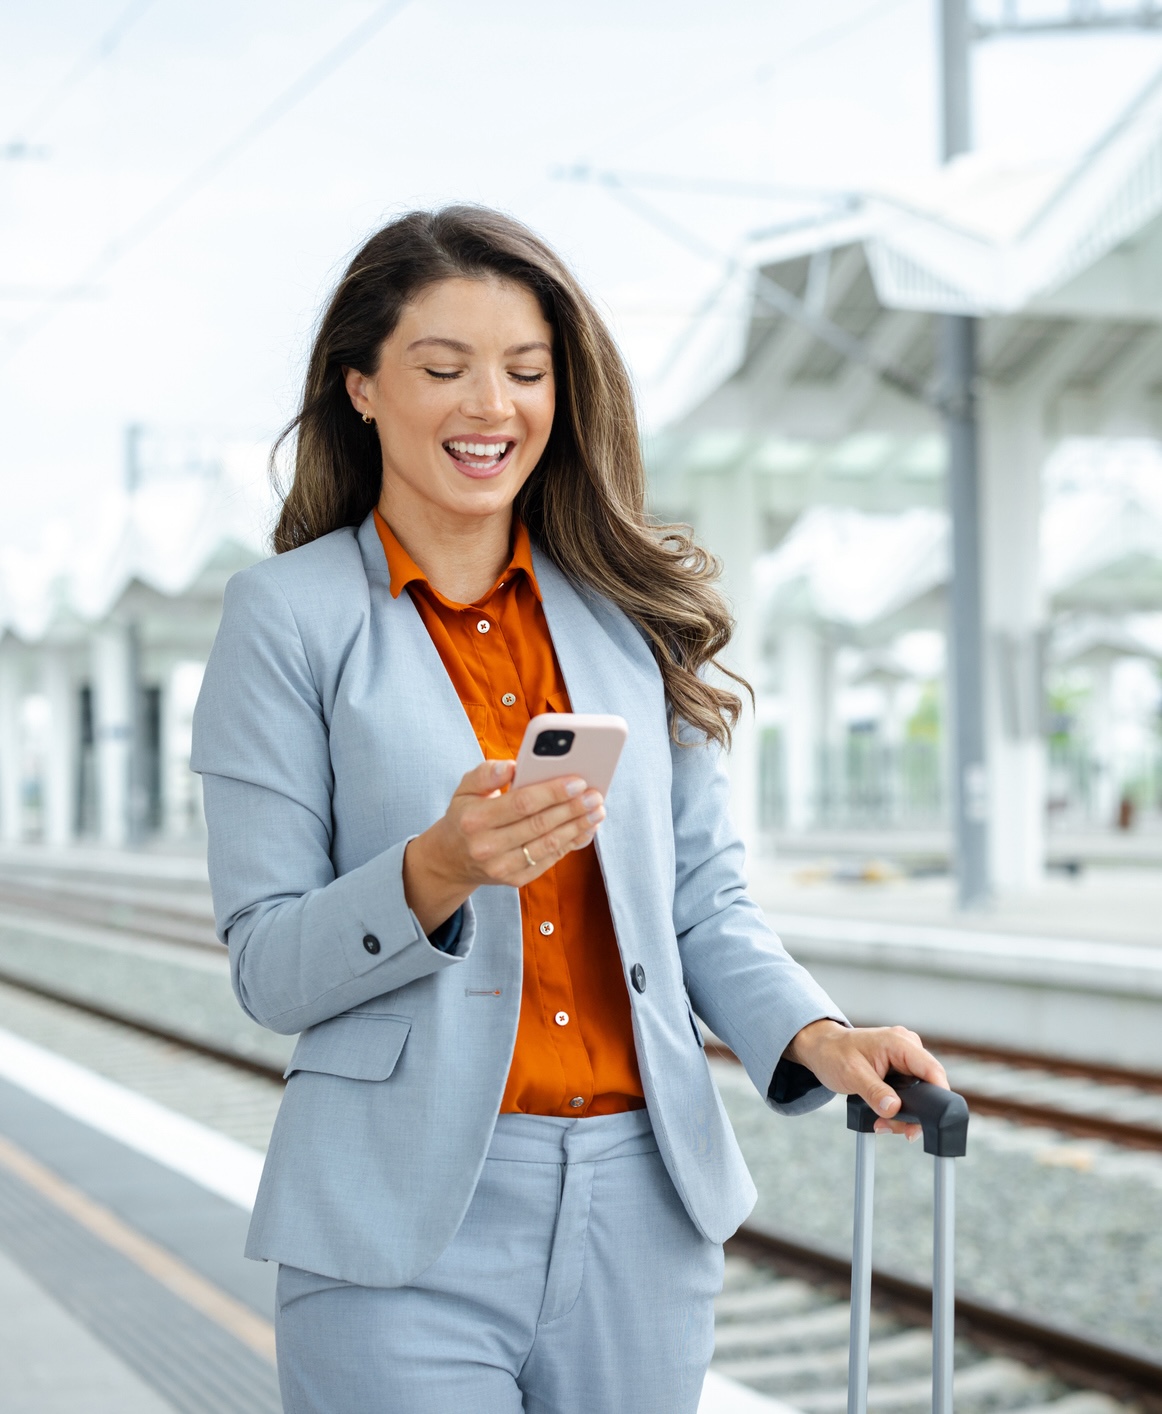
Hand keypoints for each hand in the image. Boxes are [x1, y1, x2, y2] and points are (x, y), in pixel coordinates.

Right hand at [402, 760, 604, 933]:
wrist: (451, 859)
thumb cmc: (466, 815)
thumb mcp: (465, 789)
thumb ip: (485, 773)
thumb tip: (512, 766)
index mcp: (475, 819)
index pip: (521, 803)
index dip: (552, 792)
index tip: (578, 780)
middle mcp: (487, 847)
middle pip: (539, 825)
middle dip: (572, 808)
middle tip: (596, 795)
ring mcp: (502, 867)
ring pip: (548, 845)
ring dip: (578, 827)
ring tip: (597, 811)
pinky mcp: (515, 880)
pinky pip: (550, 860)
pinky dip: (572, 843)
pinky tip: (586, 828)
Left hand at [784, 1020, 948, 1140]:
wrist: (821, 1049)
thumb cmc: (833, 1053)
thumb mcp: (851, 1074)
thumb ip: (874, 1091)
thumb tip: (894, 1108)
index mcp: (899, 1042)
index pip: (932, 1070)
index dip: (938, 1096)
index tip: (930, 1122)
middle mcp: (908, 1048)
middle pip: (929, 1087)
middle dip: (914, 1112)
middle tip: (890, 1127)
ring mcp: (905, 1059)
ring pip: (920, 1095)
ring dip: (903, 1115)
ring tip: (881, 1124)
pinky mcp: (901, 1070)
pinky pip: (910, 1094)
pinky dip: (899, 1108)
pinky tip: (884, 1118)